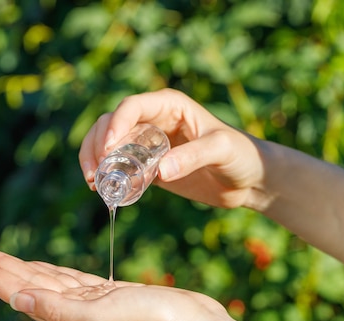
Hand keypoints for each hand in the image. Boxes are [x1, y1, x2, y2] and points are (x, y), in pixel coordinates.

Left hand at [0, 246, 225, 320]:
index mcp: (69, 319)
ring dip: (23, 268)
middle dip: (1, 269)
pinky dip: (55, 273)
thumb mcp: (99, 316)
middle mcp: (77, 313)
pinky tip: (47, 270)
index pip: (22, 293)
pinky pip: (74, 281)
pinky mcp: (112, 295)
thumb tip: (19, 299)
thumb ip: (59, 309)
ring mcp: (94, 304)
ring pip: (49, 282)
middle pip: (30, 286)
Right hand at [79, 88, 265, 209]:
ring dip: (96, 160)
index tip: (108, 150)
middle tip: (94, 173)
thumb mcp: (221, 150)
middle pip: (112, 124)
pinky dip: (109, 176)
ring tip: (93, 183)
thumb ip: (193, 156)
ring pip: (110, 145)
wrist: (249, 179)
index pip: (132, 107)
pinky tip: (105, 191)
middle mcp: (155, 120)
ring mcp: (150, 144)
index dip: (115, 125)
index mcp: (170, 106)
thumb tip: (159, 172)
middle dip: (96, 145)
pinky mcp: (151, 167)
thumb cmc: (241, 155)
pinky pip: (122, 168)